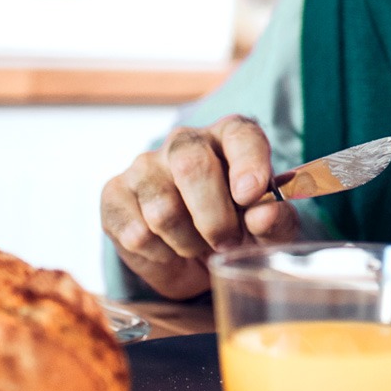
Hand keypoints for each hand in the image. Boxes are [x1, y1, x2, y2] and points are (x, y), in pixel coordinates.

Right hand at [100, 115, 300, 299]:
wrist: (196, 256)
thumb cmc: (240, 228)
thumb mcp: (268, 230)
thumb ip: (275, 222)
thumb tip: (264, 215)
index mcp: (231, 137)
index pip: (240, 135)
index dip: (247, 163)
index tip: (251, 196)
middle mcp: (185, 141)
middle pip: (192, 166)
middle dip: (214, 218)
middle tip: (227, 242)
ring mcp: (145, 165)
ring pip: (163, 208)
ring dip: (188, 243)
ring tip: (198, 245)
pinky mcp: (115, 194)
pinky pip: (135, 233)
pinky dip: (159, 254)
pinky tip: (169, 249)